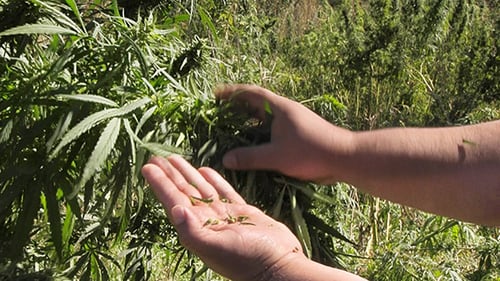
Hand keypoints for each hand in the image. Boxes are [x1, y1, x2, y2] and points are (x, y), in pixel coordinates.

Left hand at [141, 155, 304, 280]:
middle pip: (184, 191)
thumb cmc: (247, 260)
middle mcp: (207, 222)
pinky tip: (206, 170)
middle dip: (170, 174)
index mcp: (197, 228)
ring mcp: (224, 217)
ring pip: (202, 189)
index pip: (173, 200)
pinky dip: (214, 180)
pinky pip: (224, 192)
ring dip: (188, 174)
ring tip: (176, 159)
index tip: (148, 167)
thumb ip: (193, 231)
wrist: (278, 266)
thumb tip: (175, 209)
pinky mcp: (242, 214)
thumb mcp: (216, 247)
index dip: (160, 183)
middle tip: (156, 157)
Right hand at [216, 84, 353, 182]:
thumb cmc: (310, 151)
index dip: (232, 93)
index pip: (251, 94)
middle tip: (220, 112)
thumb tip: (225, 159)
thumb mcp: (276, 156)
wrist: (344, 157)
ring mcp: (293, 122)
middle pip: (257, 104)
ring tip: (233, 128)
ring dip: (249, 120)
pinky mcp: (299, 134)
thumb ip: (250, 157)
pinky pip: (273, 129)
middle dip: (238, 106)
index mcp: (279, 108)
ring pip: (266, 117)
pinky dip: (260, 132)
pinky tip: (255, 144)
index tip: (216, 95)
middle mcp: (286, 111)